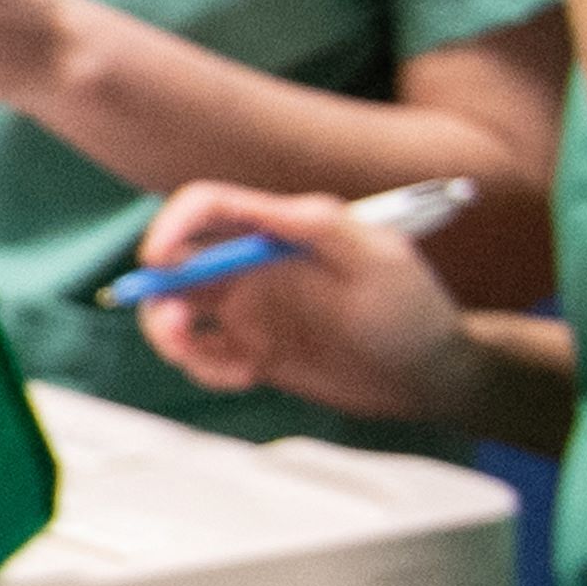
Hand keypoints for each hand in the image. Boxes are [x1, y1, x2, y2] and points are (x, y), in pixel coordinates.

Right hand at [128, 181, 465, 423]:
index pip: (208, 208)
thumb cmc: (412, 310)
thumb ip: (323, 227)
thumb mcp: (378, 259)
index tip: (158, 260)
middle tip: (177, 329)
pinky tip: (246, 378)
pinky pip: (202, 355)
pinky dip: (205, 368)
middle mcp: (253, 264)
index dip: (171, 224)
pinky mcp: (252, 350)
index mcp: (278, 229)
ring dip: (171, 335)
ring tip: (205, 361)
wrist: (428, 375)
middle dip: (158, 291)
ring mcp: (250, 309)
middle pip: (176, 261)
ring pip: (177, 311)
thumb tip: (266, 210)